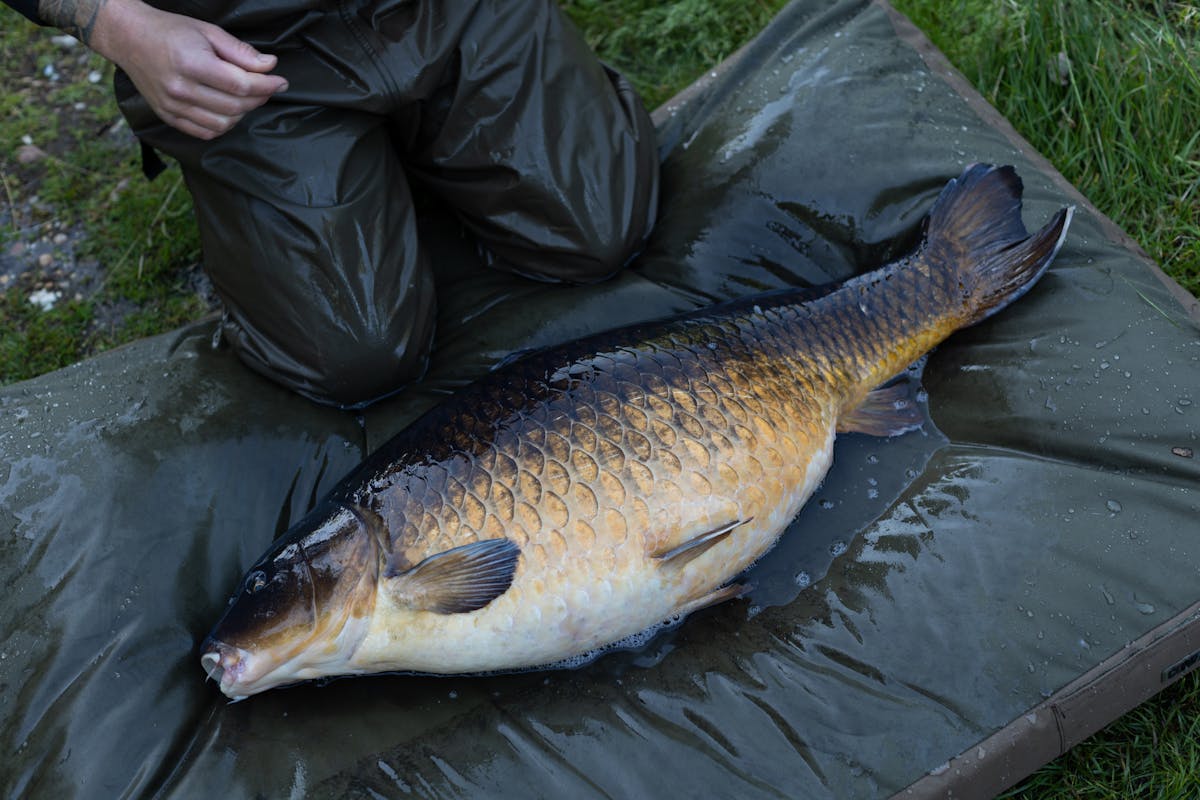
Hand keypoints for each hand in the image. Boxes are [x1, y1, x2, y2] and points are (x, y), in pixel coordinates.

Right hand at [87, 0, 287, 138]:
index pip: (240, 85)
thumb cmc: (171, 31)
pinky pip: (205, 132)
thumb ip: (240, 52)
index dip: (267, 85)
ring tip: (245, 97)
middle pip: (235, 106)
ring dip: (242, 113)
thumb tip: (270, 65)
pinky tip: (227, 110)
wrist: (130, 39)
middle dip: (259, 98)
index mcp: (191, 63)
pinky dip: (223, 125)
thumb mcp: (208, 31)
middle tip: (267, 87)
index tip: (281, 82)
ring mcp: (173, 106)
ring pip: (223, 123)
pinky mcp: (168, 116)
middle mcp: (181, 89)